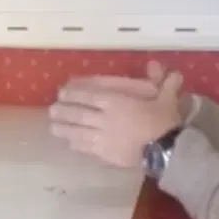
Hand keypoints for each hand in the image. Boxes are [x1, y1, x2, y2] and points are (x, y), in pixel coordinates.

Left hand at [48, 67, 185, 167]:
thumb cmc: (164, 122)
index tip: (61, 92)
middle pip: (79, 114)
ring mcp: (103, 138)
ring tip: (52, 127)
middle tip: (52, 110)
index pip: (89, 96)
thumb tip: (156, 63)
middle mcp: (105, 119)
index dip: (74, 93)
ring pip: (79, 132)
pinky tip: (69, 144)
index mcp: (116, 103)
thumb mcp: (166, 98)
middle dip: (64, 111)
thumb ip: (162, 80)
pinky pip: (87, 148)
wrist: (166, 152)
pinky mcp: (106, 155)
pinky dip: (77, 145)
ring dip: (64, 129)